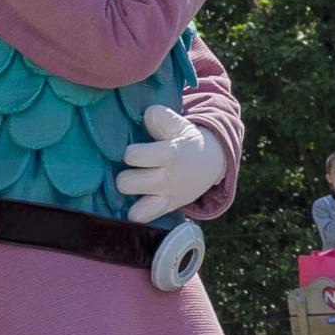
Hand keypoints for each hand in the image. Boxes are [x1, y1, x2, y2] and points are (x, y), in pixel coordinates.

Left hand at [117, 105, 227, 222]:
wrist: (211, 163)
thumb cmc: (186, 141)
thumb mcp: (179, 124)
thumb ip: (162, 118)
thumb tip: (146, 115)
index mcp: (170, 154)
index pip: (135, 156)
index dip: (129, 153)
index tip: (133, 150)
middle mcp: (167, 179)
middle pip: (127, 183)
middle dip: (124, 175)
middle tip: (131, 169)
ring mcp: (166, 197)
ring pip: (136, 210)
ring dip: (130, 197)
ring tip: (133, 186)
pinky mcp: (165, 209)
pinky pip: (144, 218)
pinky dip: (136, 211)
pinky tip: (135, 200)